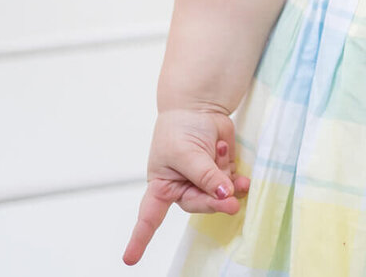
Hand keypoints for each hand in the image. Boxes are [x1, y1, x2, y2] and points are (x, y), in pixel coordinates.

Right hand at [122, 107, 251, 265]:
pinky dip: (235, 175)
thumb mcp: (187, 153)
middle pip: (199, 204)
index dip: (140, 238)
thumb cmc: (181, 128)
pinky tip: (230, 158)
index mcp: (162, 186)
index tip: (130, 259)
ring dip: (228, 186)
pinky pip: (232, 184)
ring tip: (234, 174)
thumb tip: (223, 193)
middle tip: (230, 203)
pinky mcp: (220, 174)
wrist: (200, 106)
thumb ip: (204, 175)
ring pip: (219, 195)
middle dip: (215, 202)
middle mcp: (182, 187)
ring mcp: (203, 182)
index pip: (149, 216)